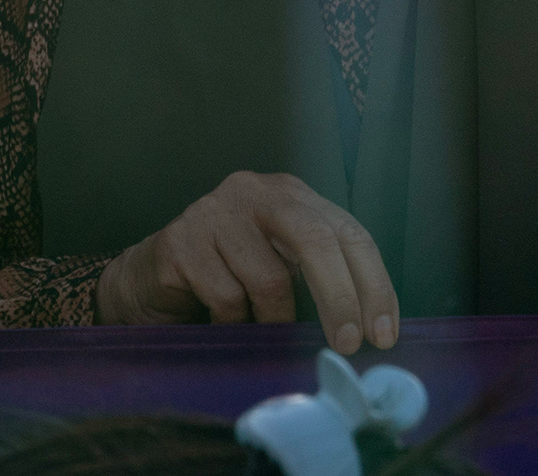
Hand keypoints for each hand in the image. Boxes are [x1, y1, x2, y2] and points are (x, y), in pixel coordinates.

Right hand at [97, 169, 401, 354]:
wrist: (154, 277)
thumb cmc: (232, 277)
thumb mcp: (285, 267)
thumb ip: (321, 278)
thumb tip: (371, 329)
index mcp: (291, 195)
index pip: (349, 233)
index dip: (373, 286)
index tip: (383, 334)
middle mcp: (255, 192)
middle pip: (315, 240)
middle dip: (340, 299)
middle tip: (348, 345)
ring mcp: (214, 212)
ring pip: (270, 280)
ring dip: (274, 320)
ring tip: (260, 327)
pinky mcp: (181, 241)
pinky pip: (226, 297)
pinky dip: (233, 322)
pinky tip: (222, 319)